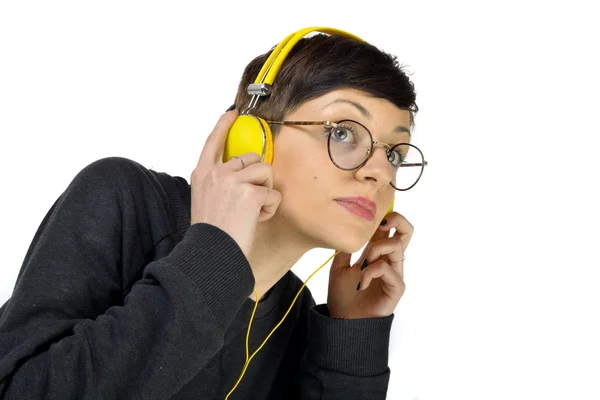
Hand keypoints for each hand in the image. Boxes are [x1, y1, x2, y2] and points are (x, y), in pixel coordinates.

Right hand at [190, 109, 281, 299]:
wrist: (211, 252)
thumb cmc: (211, 232)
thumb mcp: (205, 199)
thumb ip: (219, 181)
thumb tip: (242, 171)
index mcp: (202, 173)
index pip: (213, 141)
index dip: (223, 125)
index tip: (232, 112)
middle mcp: (216, 172)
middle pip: (252, 158)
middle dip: (258, 177)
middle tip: (250, 201)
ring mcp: (232, 180)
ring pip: (265, 172)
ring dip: (265, 192)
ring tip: (252, 211)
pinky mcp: (250, 192)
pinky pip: (273, 193)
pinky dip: (269, 208)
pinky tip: (256, 219)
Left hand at [327, 212, 412, 318]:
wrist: (343, 321)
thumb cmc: (343, 297)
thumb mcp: (338, 267)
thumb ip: (344, 249)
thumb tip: (346, 230)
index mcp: (377, 253)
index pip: (389, 228)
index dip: (385, 215)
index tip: (371, 212)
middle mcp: (389, 260)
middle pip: (407, 232)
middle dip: (396, 220)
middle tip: (381, 223)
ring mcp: (395, 273)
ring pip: (397, 246)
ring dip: (376, 249)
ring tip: (362, 263)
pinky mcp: (396, 288)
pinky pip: (388, 269)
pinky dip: (371, 272)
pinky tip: (361, 283)